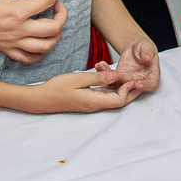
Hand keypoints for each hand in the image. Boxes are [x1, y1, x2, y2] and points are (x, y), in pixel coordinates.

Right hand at [0, 0, 66, 62]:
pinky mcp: (6, 49)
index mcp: (16, 11)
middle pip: (53, 28)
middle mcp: (17, 30)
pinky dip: (40, 53)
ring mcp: (12, 42)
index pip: (47, 1)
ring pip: (45, 47)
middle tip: (58, 4)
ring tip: (54, 23)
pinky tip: (41, 41)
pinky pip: (28, 59)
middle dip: (62, 15)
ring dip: (56, 35)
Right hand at [28, 69, 142, 113]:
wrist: (41, 98)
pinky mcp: (87, 100)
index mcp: (95, 102)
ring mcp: (91, 103)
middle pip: (119, 101)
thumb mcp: (78, 79)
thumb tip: (116, 76)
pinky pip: (104, 94)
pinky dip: (110, 86)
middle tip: (139, 79)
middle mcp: (95, 105)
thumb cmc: (57, 88)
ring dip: (121, 87)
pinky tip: (109, 75)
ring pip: (112, 97)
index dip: (129, 89)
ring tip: (127, 75)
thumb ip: (98, 78)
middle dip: (131, 90)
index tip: (136, 77)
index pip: (120, 99)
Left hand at [101, 37, 159, 93]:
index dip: (145, 86)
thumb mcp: (147, 47)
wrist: (135, 49)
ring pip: (119, 84)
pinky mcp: (118, 79)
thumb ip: (147, 53)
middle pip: (133, 87)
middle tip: (115, 75)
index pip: (151, 85)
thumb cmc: (145, 48)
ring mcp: (128, 82)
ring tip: (103, 68)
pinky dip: (104, 72)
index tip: (137, 83)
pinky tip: (99, 65)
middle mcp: (140, 82)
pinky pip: (111, 79)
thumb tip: (148, 59)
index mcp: (152, 76)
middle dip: (123, 82)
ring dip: (109, 78)